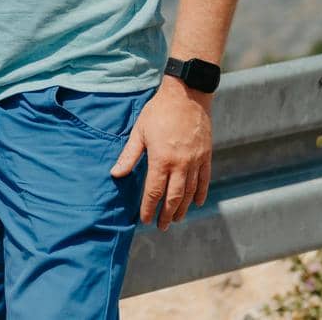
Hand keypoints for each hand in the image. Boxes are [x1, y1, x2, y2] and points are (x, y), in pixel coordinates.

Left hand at [109, 77, 212, 230]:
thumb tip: (115, 174)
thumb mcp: (139, 132)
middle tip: (162, 226)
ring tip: (176, 218)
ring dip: (182, 208)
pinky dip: (200, 193)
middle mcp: (180, 164)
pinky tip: (196, 202)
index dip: (149, 208)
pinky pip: (204, 179)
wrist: (187, 95)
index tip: (145, 219)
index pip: (154, 191)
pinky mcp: (206, 155)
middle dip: (166, 214)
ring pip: (190, 192)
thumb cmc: (158, 112)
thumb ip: (129, 156)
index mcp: (161, 159)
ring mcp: (195, 161)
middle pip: (173, 197)